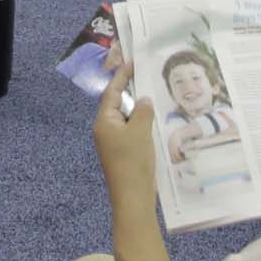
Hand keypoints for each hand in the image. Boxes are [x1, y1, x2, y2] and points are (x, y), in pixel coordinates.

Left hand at [91, 49, 159, 198]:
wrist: (133, 197)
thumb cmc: (133, 161)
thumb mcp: (140, 131)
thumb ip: (142, 111)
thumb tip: (144, 99)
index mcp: (104, 121)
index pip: (112, 92)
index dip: (122, 76)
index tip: (132, 62)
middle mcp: (105, 130)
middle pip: (118, 104)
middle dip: (132, 91)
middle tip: (146, 76)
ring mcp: (113, 142)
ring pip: (127, 119)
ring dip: (139, 109)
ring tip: (155, 95)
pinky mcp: (123, 153)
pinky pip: (132, 131)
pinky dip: (142, 124)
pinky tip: (156, 121)